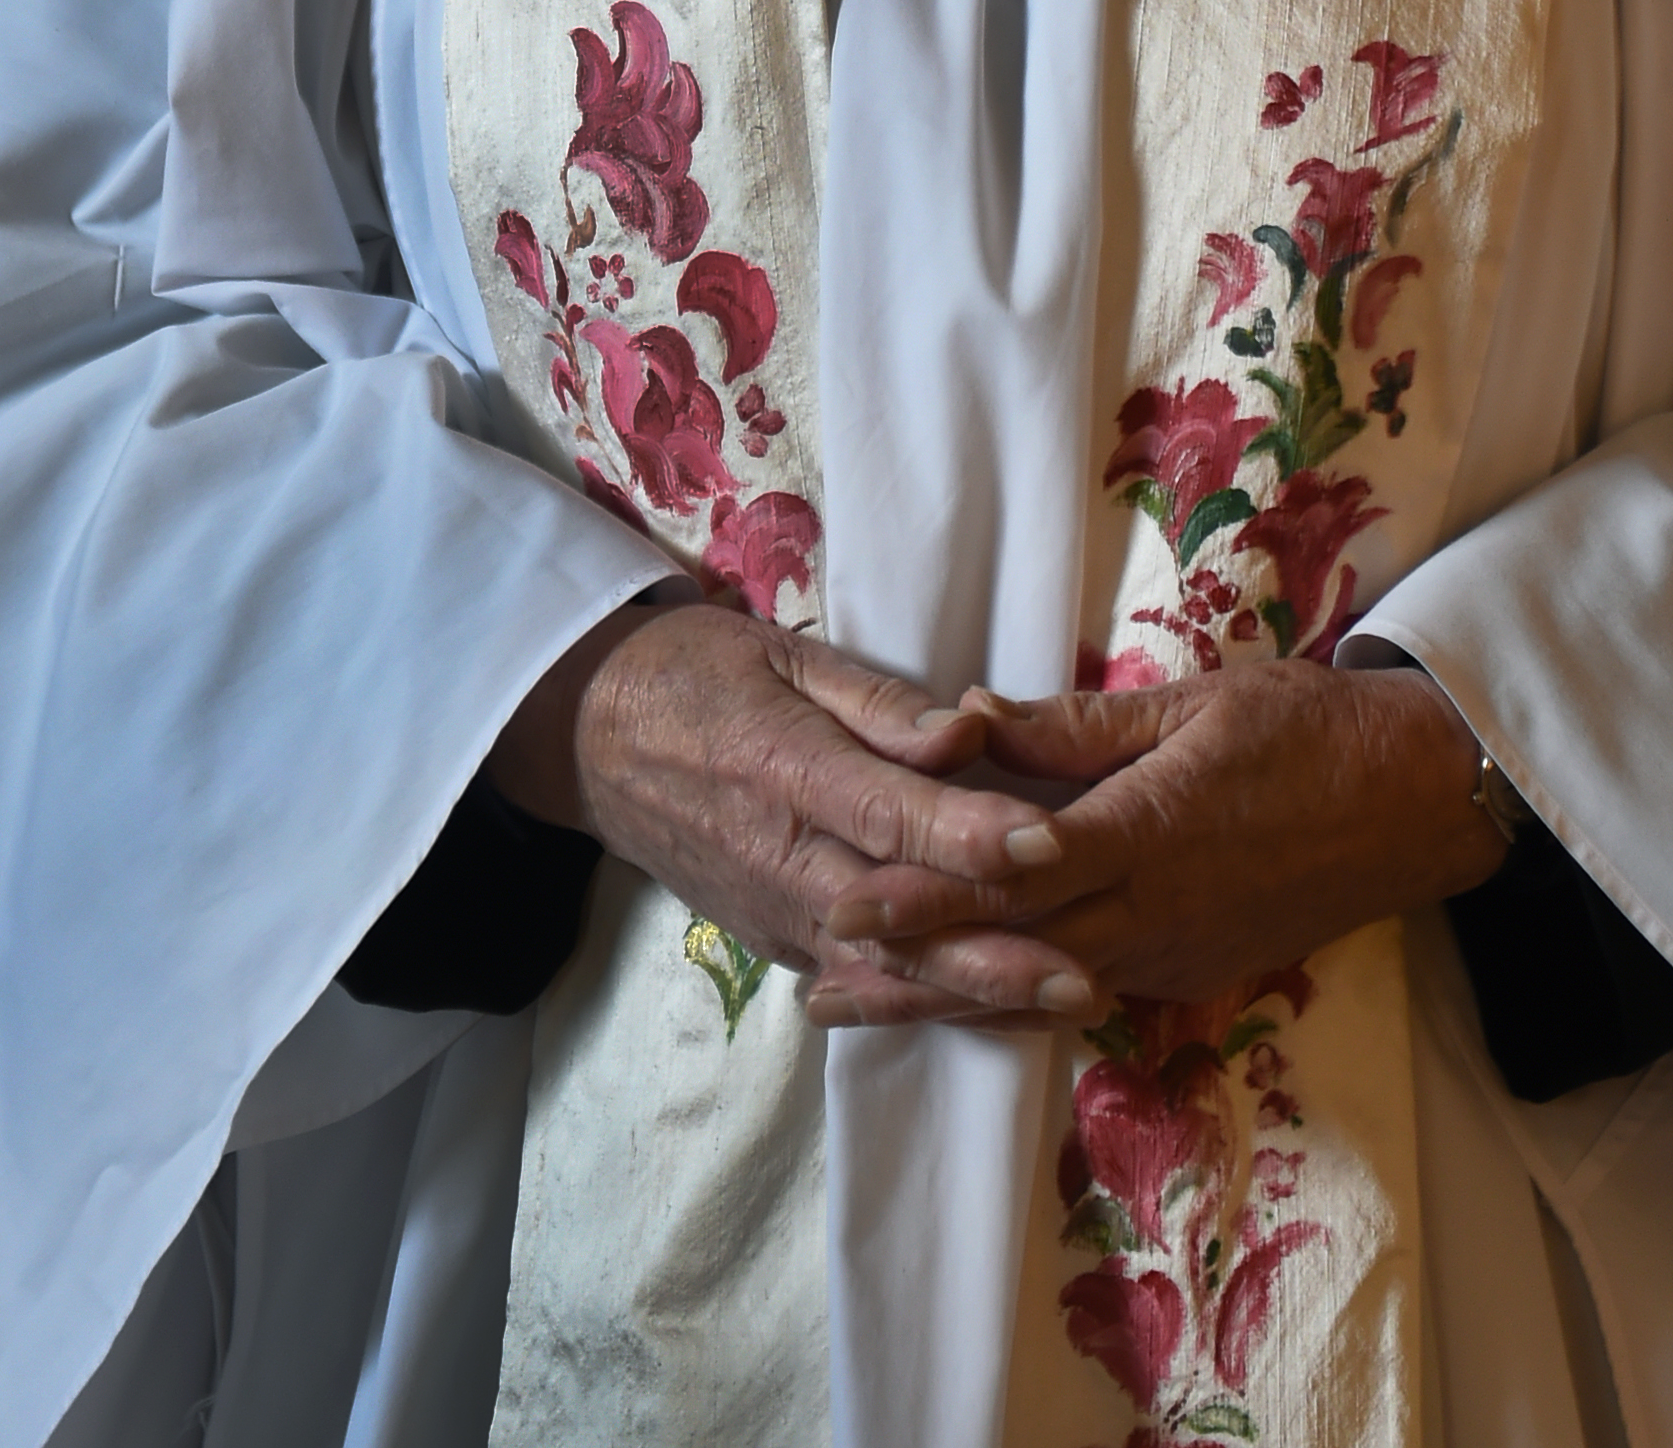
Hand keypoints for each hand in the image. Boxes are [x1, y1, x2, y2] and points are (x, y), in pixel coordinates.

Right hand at [489, 603, 1067, 979]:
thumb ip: (879, 701)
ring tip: (1064, 1008)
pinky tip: (991, 1017)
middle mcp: (781, 859)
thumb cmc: (696, 674)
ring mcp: (774, 913)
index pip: (888, 812)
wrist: (589, 737)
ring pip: (884, 968)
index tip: (1051, 843)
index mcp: (785, 768)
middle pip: (897, 919)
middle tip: (1083, 977)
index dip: (968, 834)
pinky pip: (854, 979)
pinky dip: (922, 1002)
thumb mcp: (782, 656)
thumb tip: (968, 732)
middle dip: (993, 955)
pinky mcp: (771, 940)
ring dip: (974, 994)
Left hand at [804, 659, 1505, 1031]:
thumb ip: (1078, 725)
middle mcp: (1153, 913)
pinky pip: (1090, 995)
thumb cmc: (1309, 728)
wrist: (1416, 801)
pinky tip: (961, 1000)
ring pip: (1040, 987)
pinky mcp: (1192, 976)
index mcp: (1148, 832)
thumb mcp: (1195, 700)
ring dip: (950, 996)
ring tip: (859, 1005)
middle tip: (818, 980)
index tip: (851, 900)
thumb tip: (970, 716)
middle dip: (913, 968)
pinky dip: (1016, 1000)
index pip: (1018, 872)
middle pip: (1012, 950)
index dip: (931, 891)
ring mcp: (1173, 957)